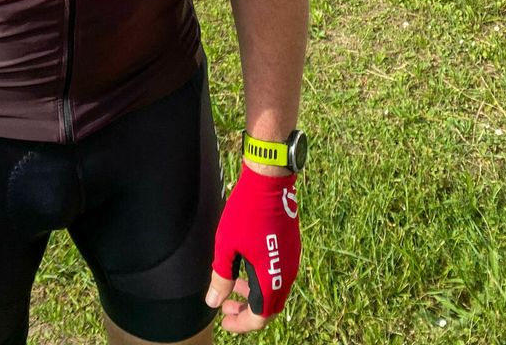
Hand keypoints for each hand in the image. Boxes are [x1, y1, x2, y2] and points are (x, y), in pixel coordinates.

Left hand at [207, 164, 300, 333]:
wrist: (269, 182)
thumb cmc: (245, 213)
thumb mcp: (227, 246)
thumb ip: (221, 277)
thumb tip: (214, 302)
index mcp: (271, 279)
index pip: (259, 318)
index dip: (241, 323)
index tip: (224, 320)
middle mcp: (286, 274)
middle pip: (269, 307)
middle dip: (247, 311)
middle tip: (226, 306)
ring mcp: (291, 260)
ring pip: (274, 290)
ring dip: (254, 295)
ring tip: (234, 287)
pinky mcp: (291, 247)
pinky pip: (278, 274)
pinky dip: (262, 280)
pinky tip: (245, 267)